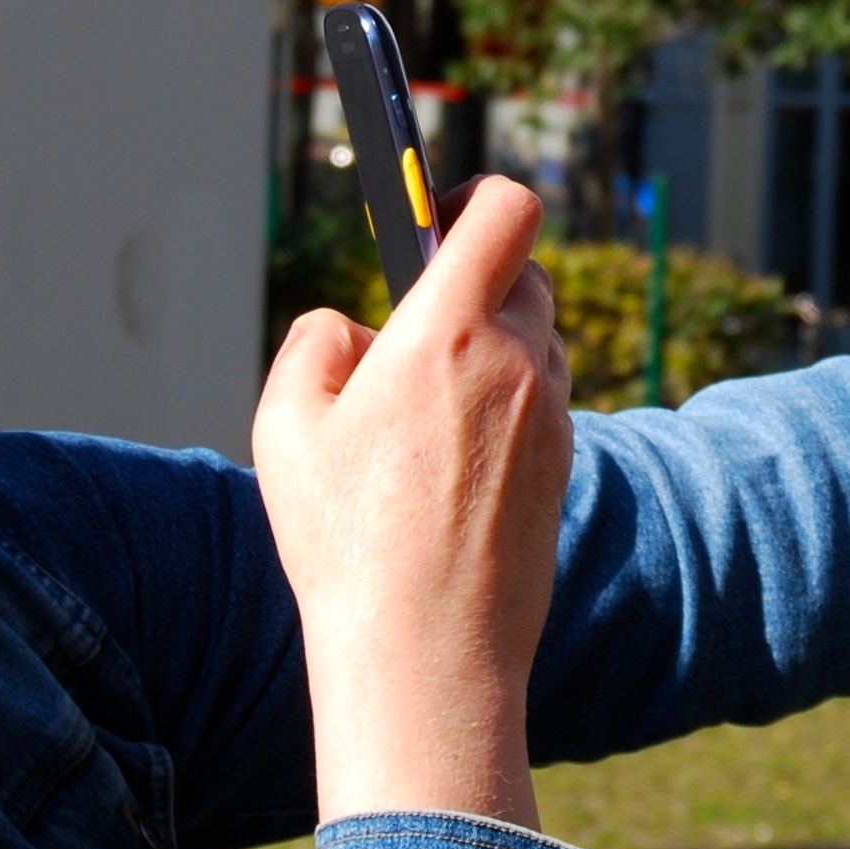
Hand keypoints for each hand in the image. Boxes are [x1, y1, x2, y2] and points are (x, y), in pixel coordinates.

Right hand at [253, 178, 570, 827]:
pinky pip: (538, 399)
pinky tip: (448, 458)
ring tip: (421, 404)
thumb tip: (356, 327)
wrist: (428, 654)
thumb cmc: (346, 541)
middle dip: (471, 277)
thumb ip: (315, 342)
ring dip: (489, 343)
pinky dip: (502, 402)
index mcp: (450, 333)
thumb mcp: (287, 428)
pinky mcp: (562, 466)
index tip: (430, 214)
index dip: (471, 194)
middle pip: (520, 272)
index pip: (504, 210)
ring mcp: (551, 416)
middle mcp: (518, 363)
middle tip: (413, 321)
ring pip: (533, 337)